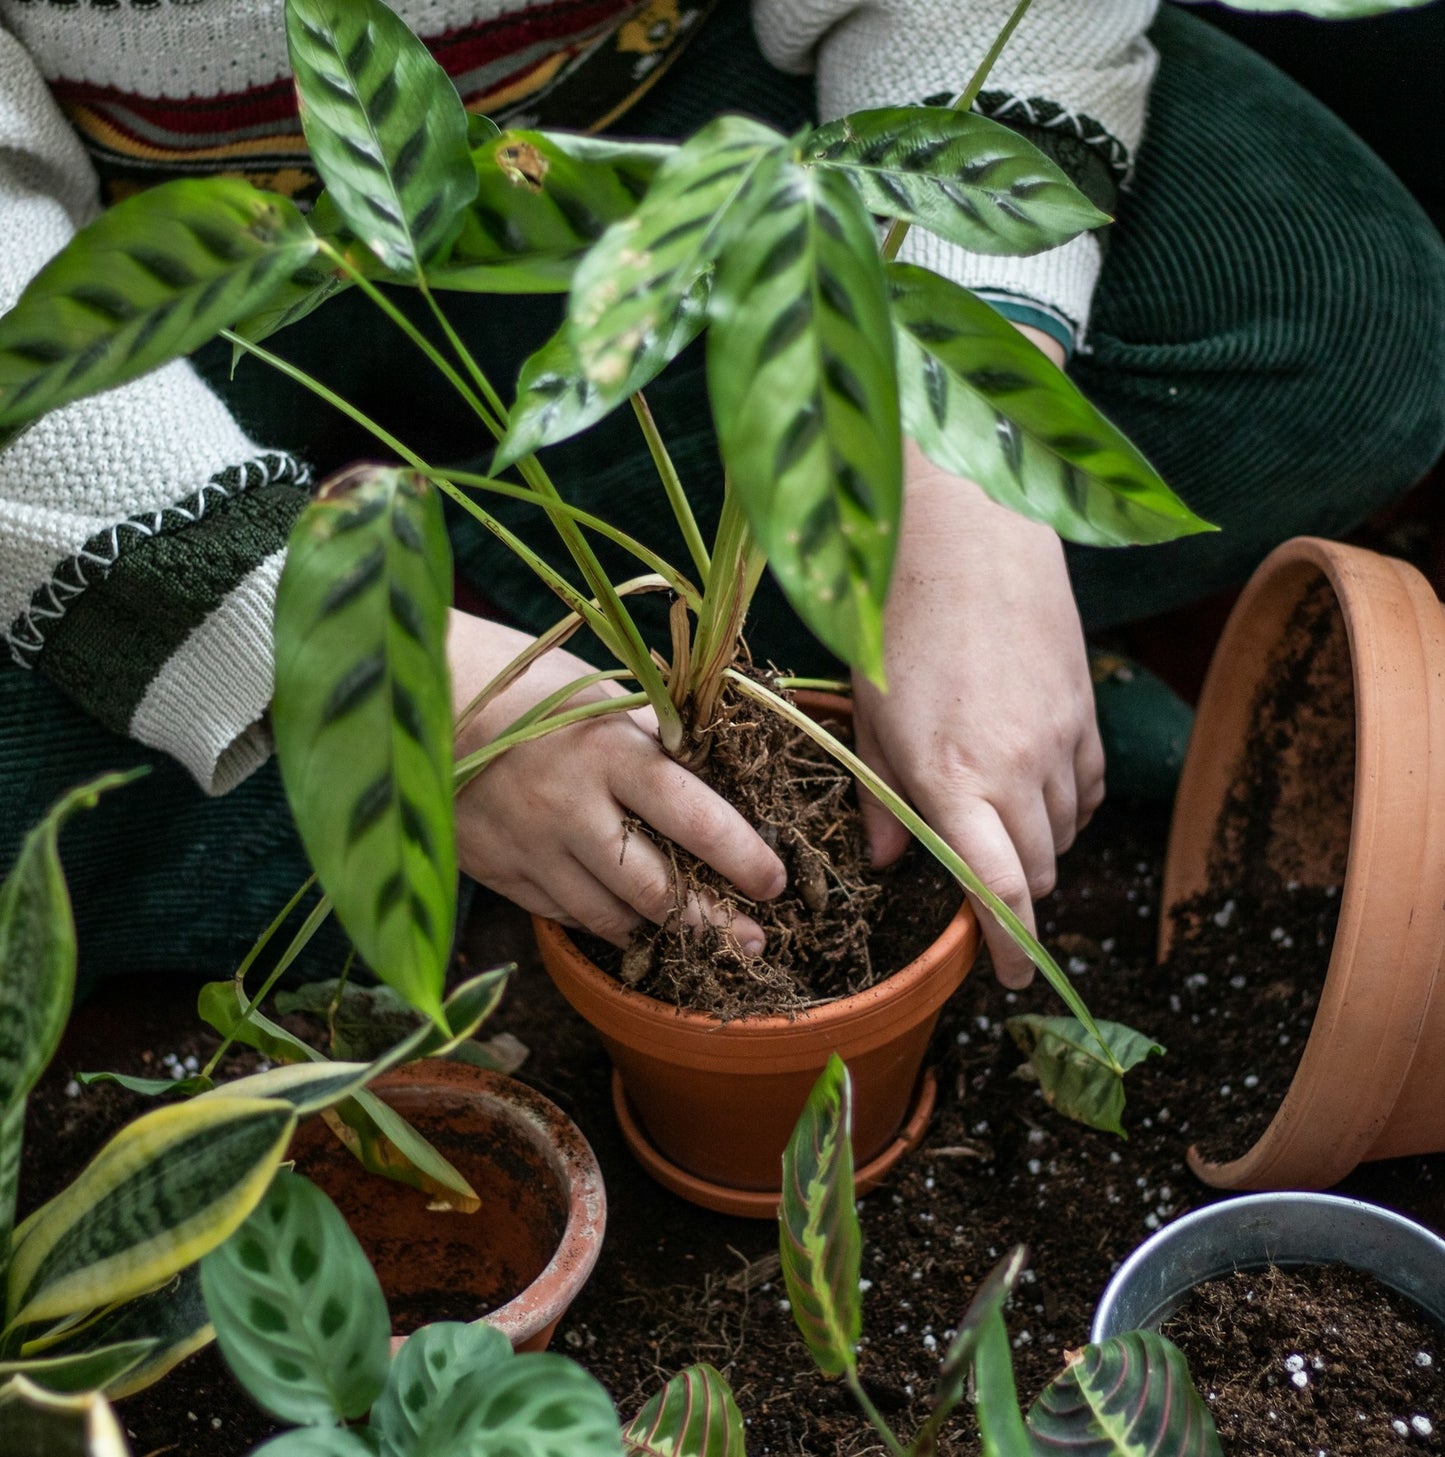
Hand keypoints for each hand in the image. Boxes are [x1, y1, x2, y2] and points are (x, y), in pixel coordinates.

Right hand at [447, 610, 785, 952]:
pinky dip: (602, 920)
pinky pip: (564, 916)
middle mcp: (571, 808)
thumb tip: (716, 774)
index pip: (696, 818)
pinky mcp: (496, 870)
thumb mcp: (599, 693)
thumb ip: (653, 738)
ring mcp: (530, 846)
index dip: (744, 858)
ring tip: (694, 932)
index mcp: (609, 751)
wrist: (417, 699)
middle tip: (753, 938)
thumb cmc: (524, 684)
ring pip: (612, 917)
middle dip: (714, 921)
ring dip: (660, 929)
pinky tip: (625, 917)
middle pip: (658, 889)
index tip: (774, 882)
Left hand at [852, 432, 1104, 987]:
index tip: (1004, 975)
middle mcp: (1017, 768)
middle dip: (1013, 894)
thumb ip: (881, 793)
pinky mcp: (1085, 711)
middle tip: (978, 883)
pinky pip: (1089, 789)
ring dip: (1036, 847)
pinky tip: (1033, 787)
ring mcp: (1060, 739)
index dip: (1006, 943)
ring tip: (993, 819)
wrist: (967, 534)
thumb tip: (884, 858)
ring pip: (1066, 832)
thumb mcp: (869, 713)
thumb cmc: (897, 622)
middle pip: (1039, 870)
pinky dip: (1066, 808)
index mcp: (952, 777)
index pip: (998, 887)